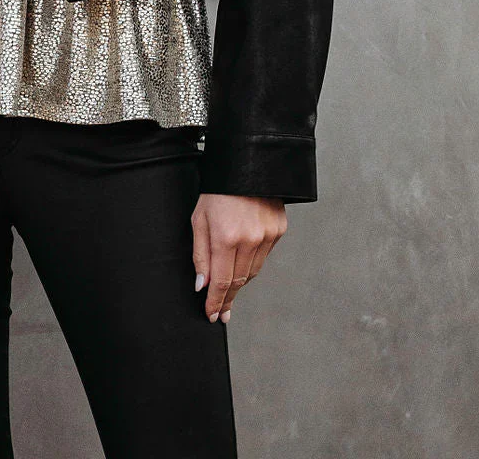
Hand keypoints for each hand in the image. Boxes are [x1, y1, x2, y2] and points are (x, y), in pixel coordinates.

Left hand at [191, 193, 286, 322]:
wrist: (247, 164)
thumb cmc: (217, 190)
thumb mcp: (199, 219)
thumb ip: (200, 255)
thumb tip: (202, 286)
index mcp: (226, 237)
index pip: (220, 282)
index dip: (216, 302)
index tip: (212, 315)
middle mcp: (250, 240)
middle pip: (238, 281)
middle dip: (227, 299)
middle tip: (221, 313)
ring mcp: (267, 236)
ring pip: (252, 272)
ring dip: (240, 283)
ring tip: (228, 292)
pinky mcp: (279, 230)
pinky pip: (263, 256)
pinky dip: (252, 263)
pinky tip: (243, 263)